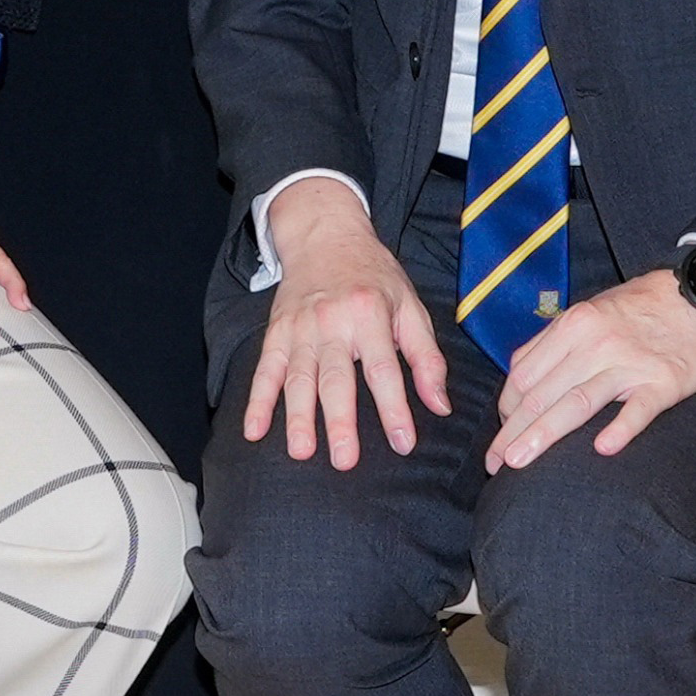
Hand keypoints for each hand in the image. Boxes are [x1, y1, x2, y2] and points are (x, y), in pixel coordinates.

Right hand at [237, 179, 451, 467]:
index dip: (394, 408)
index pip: (383, 368)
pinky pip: (265, 369)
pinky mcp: (277, 332)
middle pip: (336, 377)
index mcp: (371, 313)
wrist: (325, 235)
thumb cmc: (374, 276)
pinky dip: (257, 401)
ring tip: (302, 452)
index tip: (403, 443)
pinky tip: (254, 430)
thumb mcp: (410, 306)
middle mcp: (333, 321)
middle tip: (345, 460)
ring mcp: (300, 327)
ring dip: (298, 416)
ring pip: (298, 377)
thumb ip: (427, 358)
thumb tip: (440, 405)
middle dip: (339, 421)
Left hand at [483, 275, 695, 469]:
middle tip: (494, 463)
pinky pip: (637, 410)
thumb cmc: (637, 309)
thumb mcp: (588, 312)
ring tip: (518, 461)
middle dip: (512, 432)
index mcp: (572, 326)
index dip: (506, 408)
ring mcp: (629, 363)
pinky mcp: (663, 381)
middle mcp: (595, 343)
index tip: (500, 434)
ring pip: (577, 403)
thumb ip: (553, 343)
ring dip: (543, 435)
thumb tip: (518, 378)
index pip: (524, 375)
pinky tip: (601, 449)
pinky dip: (619, 429)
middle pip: (542, 394)